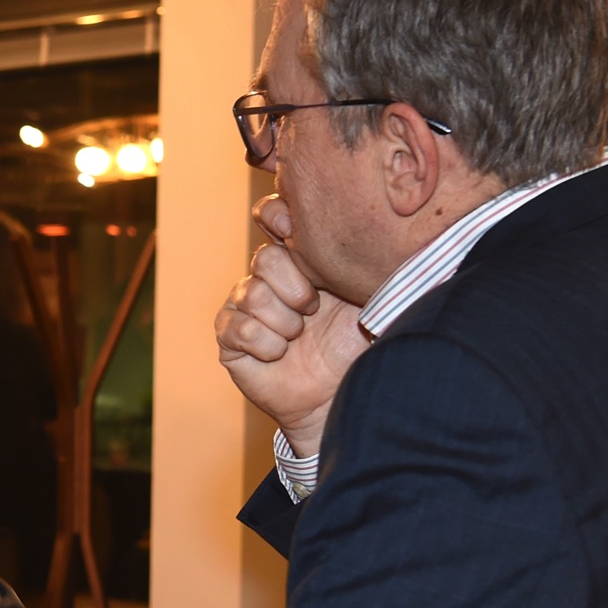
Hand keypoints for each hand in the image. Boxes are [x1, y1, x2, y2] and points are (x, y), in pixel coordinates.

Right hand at [214, 195, 369, 456]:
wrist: (340, 393)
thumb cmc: (357, 343)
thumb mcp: (368, 293)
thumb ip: (361, 257)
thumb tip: (377, 225)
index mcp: (297, 257)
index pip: (271, 214)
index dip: (279, 219)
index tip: (300, 237)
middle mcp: (266, 278)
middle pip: (265, 259)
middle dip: (296, 288)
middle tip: (313, 309)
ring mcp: (244, 307)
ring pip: (252, 295)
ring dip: (284, 322)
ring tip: (299, 337)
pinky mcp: (230, 339)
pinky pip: (240, 329)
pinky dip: (267, 345)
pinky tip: (279, 354)